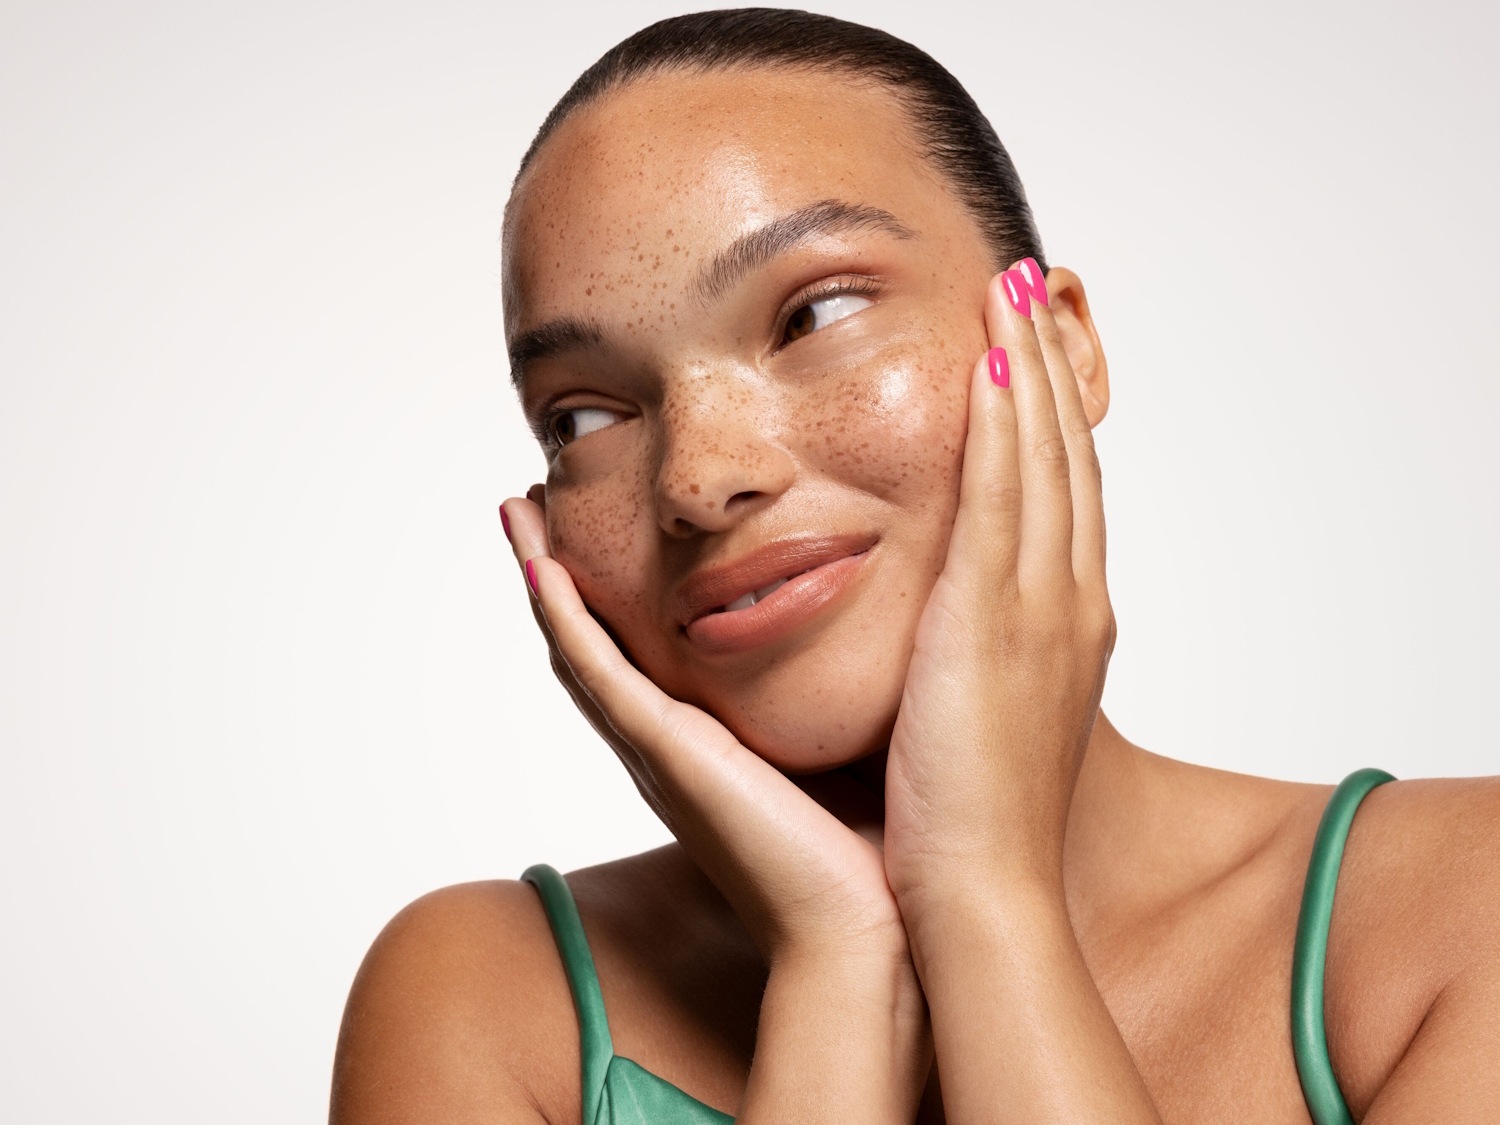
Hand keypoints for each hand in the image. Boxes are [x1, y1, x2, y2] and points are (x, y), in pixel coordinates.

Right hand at [500, 497, 911, 969]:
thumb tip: (877, 632)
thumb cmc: (864, 852)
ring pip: (576, 648)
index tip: (593, 528)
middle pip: (588, 645)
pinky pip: (598, 674)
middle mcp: (663, 745)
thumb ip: (835, 693)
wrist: (862, 929)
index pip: (636, 655)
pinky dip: (565, 620)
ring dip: (541, 579)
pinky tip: (542, 567)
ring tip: (516, 513)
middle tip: (529, 507)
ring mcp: (655, 750)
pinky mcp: (666, 755)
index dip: (605, 595)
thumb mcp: (840, 747)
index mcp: (700, 745)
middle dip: (554, 575)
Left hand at [882, 260, 1116, 912]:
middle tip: (1034, 287)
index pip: (1063, 494)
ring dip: (1030, 370)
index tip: (1030, 351)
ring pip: (1044, 462)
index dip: (1052, 417)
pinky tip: (990, 365)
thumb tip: (944, 624)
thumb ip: (971, 654)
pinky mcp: (999, 620)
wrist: (977, 892)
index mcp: (1064, 624)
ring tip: (1014, 291)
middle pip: (1067, 458)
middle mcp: (1070, 602)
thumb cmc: (964, 820)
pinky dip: (1004, 429)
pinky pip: (1004, 500)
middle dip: (1051, 368)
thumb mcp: (980, 714)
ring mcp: (1043, 608)